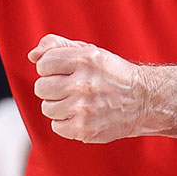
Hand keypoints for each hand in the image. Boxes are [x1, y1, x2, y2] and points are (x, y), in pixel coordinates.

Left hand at [29, 34, 146, 143]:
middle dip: (51, 88)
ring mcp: (84, 108)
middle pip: (41, 88)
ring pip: (47, 108)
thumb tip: (32, 55)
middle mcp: (84, 83)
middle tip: (69, 88)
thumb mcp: (88, 51)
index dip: (49, 68)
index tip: (61, 71)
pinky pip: (56, 126)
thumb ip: (57, 46)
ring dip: (58, 106)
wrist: (143, 100)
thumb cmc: (112, 74)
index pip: (43, 64)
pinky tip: (80, 115)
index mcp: (84, 59)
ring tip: (76, 102)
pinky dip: (65, 123)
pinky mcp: (86, 129)